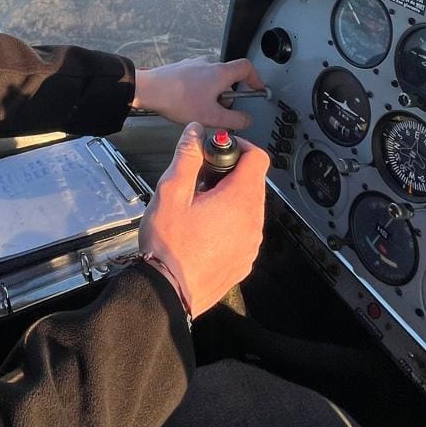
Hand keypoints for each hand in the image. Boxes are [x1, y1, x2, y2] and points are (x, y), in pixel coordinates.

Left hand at [130, 56, 264, 132]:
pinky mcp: (181, 69)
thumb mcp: (211, 116)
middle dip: (227, 96)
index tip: (256, 89)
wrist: (148, 90)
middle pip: (228, 78)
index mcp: (220, 72)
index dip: (255, 78)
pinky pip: (196, 80)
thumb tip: (246, 120)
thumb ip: (234, 120)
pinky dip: (197, 91)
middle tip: (219, 111)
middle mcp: (208, 64)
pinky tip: (187, 103)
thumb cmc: (177, 99)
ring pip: (211, 80)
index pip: (247, 68)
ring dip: (211, 95)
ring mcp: (193, 65)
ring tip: (199, 109)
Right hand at [138, 123, 266, 318]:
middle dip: (230, 174)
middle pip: (253, 182)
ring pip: (249, 208)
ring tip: (198, 207)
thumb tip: (196, 133)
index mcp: (239, 200)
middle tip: (200, 180)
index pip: (258, 158)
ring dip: (229, 200)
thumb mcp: (171, 192)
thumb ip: (187, 157)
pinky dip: (230, 224)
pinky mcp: (244, 261)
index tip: (218, 150)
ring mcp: (251, 244)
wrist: (167, 293)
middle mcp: (253, 222)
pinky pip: (244, 232)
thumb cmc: (168, 245)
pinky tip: (203, 230)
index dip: (239, 147)